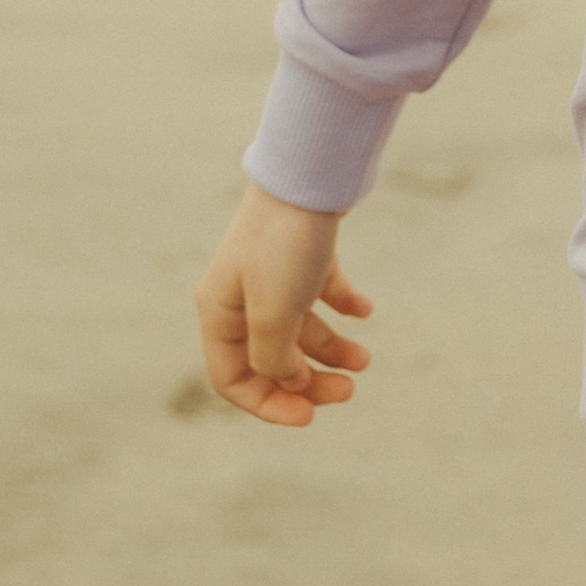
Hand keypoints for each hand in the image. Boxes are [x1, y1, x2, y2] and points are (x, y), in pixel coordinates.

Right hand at [194, 183, 374, 428]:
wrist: (310, 170)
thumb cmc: (284, 244)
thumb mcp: (274, 314)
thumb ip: (274, 359)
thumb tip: (288, 381)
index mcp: (219, 312)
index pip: (233, 379)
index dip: (268, 404)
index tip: (310, 415)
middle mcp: (240, 296)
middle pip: (271, 360)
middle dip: (308, 382)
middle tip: (349, 391)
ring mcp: (272, 273)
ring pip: (299, 330)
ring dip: (331, 350)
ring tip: (365, 358)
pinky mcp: (302, 253)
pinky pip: (321, 293)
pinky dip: (344, 305)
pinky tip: (366, 309)